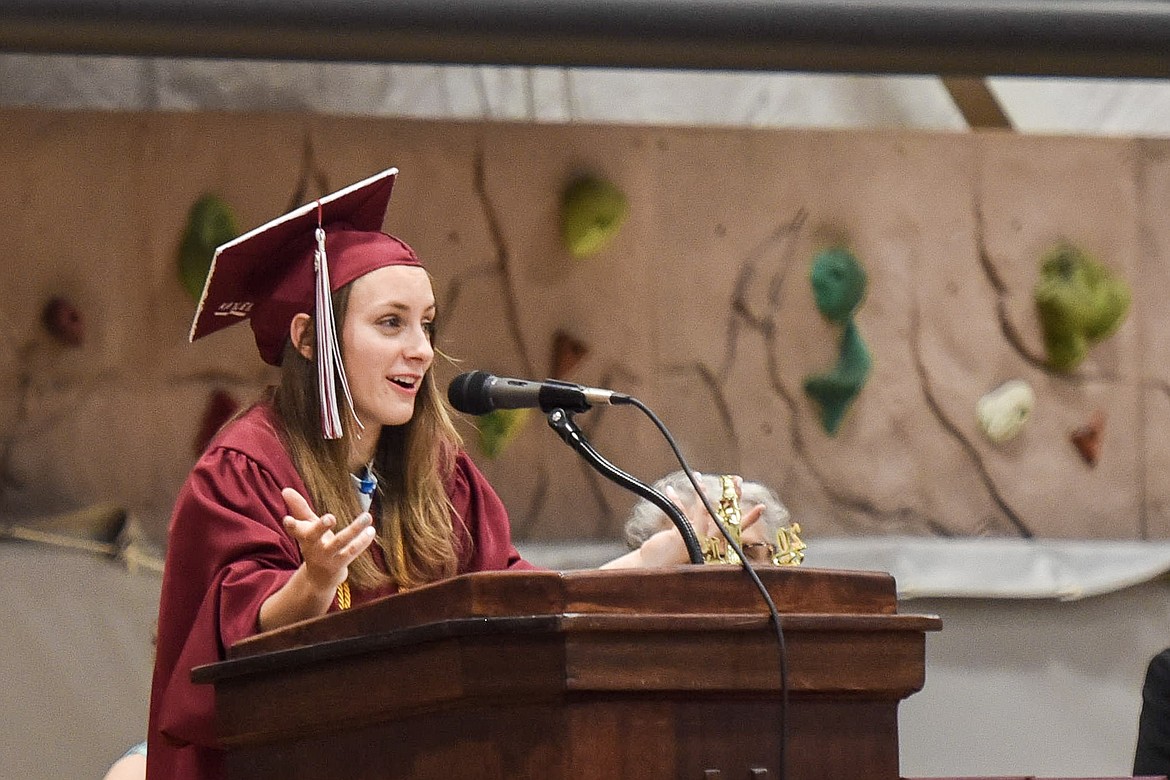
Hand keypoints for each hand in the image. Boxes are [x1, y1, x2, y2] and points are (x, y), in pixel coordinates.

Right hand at [280, 487, 375, 593]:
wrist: (319, 578)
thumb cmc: (314, 544)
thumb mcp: (307, 526)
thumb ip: (299, 508)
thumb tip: (285, 490)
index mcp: (303, 536)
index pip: (294, 529)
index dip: (291, 525)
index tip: (287, 519)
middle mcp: (312, 547)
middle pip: (313, 536)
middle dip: (321, 527)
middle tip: (330, 518)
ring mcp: (325, 557)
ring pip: (340, 542)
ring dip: (354, 529)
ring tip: (367, 516)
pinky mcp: (339, 564)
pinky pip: (351, 551)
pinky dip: (362, 541)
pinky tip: (371, 530)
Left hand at [637, 474, 763, 566]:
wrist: (660, 567)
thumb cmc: (677, 552)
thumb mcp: (694, 538)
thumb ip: (703, 525)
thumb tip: (710, 506)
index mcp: (715, 543)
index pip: (737, 529)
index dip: (750, 518)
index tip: (762, 507)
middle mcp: (709, 541)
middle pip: (725, 515)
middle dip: (733, 497)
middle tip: (738, 480)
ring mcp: (695, 538)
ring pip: (703, 511)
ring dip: (701, 492)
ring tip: (699, 477)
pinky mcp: (680, 535)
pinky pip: (680, 513)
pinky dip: (675, 500)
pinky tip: (670, 489)